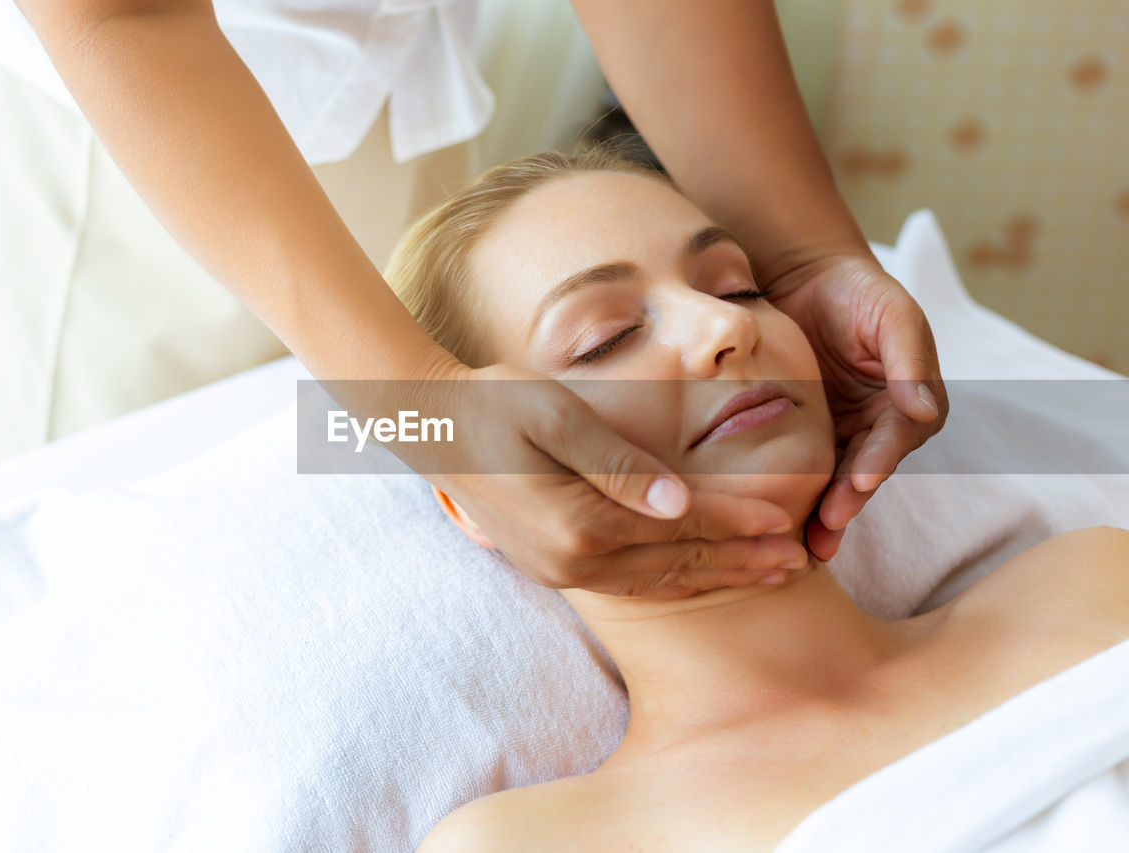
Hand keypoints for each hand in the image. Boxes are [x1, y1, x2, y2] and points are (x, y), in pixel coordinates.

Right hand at [419, 362, 810, 597]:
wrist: (433, 426)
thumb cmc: (496, 404)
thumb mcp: (558, 416)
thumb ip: (619, 463)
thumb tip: (679, 503)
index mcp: (578, 523)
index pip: (680, 528)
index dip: (737, 524)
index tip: (787, 521)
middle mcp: (571, 561)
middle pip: (676, 565)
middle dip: (739, 562)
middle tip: (796, 562)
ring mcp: (558, 570)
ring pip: (656, 581)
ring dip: (712, 576)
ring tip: (764, 574)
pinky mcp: (550, 566)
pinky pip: (627, 582)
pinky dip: (672, 579)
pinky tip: (698, 572)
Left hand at [766, 253, 948, 559]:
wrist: (806, 279)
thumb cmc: (858, 291)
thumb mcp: (892, 315)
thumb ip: (909, 359)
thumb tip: (926, 409)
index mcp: (911, 400)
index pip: (897, 436)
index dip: (880, 459)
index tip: (860, 480)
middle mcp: (882, 425)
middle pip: (867, 469)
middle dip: (849, 500)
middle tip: (827, 526)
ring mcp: (845, 434)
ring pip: (836, 479)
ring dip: (825, 513)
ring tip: (808, 545)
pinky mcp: (808, 436)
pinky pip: (804, 468)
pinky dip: (796, 495)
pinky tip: (780, 523)